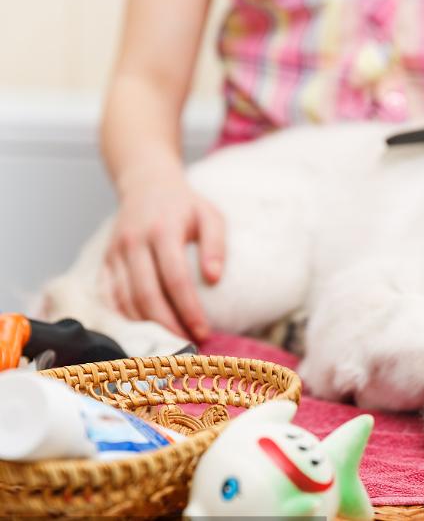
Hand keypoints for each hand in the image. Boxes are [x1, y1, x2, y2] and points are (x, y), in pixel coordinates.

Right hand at [104, 173, 224, 339]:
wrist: (146, 183)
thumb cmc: (185, 205)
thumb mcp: (210, 216)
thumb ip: (216, 245)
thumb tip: (215, 278)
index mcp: (162, 230)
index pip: (175, 279)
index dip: (188, 309)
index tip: (203, 331)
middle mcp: (134, 242)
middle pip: (146, 295)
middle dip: (167, 325)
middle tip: (187, 343)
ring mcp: (115, 252)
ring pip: (125, 299)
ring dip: (146, 326)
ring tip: (170, 341)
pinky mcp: (105, 260)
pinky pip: (109, 296)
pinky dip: (125, 317)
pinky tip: (144, 330)